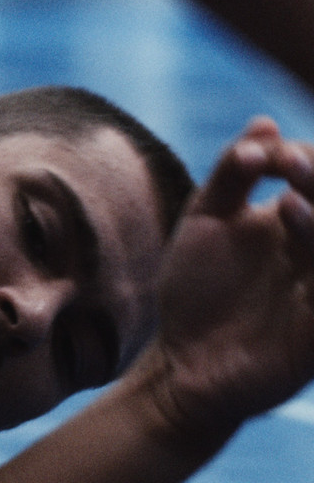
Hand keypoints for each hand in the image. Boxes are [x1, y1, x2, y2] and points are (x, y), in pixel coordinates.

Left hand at [147, 117, 313, 438]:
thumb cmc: (195, 290)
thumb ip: (232, 174)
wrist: (180, 361)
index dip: (302, 158)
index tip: (266, 152)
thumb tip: (264, 122)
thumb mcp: (204, 221)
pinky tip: (292, 227)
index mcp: (301, 224)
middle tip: (288, 161)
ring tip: (289, 200)